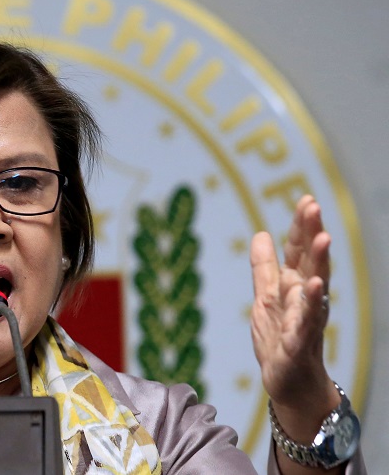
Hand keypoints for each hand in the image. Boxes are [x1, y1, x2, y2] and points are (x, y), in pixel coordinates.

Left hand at [250, 195, 339, 440]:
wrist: (289, 384)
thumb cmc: (280, 340)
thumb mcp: (265, 298)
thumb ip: (264, 268)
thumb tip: (261, 234)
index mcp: (294, 287)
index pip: (298, 252)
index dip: (301, 227)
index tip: (305, 199)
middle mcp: (305, 299)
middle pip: (310, 261)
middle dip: (312, 233)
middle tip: (313, 205)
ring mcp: (305, 320)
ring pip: (315, 286)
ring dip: (319, 262)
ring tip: (323, 238)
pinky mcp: (300, 342)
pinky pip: (308, 321)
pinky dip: (312, 304)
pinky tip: (316, 287)